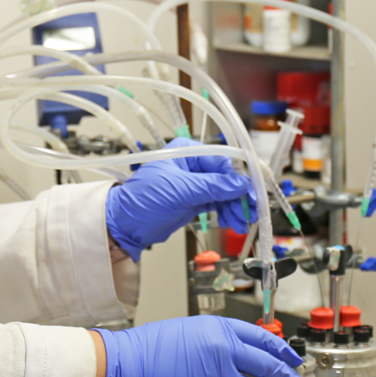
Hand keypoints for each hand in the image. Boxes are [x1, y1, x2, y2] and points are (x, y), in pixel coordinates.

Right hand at [92, 315, 304, 376]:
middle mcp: (222, 350)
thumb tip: (236, 355)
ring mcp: (215, 376)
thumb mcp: (189, 331)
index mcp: (219, 328)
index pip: (263, 337)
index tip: (292, 359)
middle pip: (266, 364)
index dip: (282, 351)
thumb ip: (215, 341)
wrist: (126, 363)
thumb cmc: (149, 347)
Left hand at [105, 138, 252, 260]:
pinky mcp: (194, 200)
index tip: (250, 192)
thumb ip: (212, 186)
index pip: (221, 160)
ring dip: (235, 207)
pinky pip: (217, 203)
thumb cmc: (142, 200)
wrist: (125, 224)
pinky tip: (233, 221)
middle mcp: (193, 165)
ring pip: (224, 192)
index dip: (238, 177)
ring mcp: (194, 184)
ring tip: (241, 222)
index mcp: (187, 152)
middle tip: (250, 211)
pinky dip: (227, 212)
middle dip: (238, 195)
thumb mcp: (179, 190)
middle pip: (226, 177)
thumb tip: (239, 184)